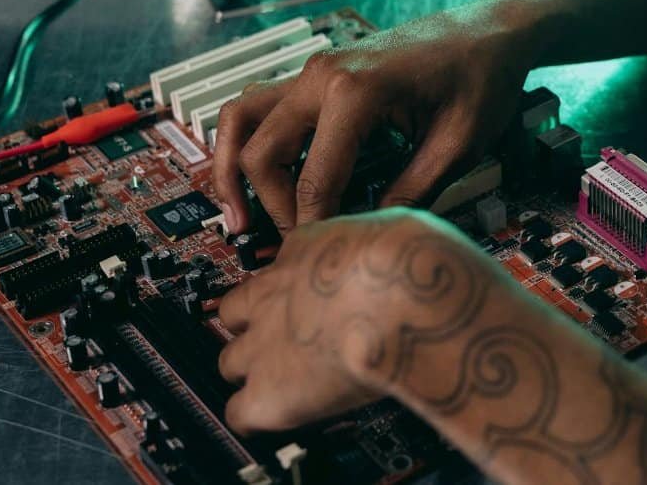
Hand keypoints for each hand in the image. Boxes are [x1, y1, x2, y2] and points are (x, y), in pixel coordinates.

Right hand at [211, 0, 548, 233]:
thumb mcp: (458, 145)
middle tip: (297, 244)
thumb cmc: (481, 79)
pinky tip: (258, 177)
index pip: (315, 179)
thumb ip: (411, 192)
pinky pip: (262, 105)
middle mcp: (322, 75)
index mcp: (357, 92)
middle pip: (262, 151)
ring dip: (234, 168)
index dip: (315, 227)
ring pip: (243, 119)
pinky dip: (249, 140)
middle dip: (273, 206)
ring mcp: (315, 70)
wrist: (490, 32)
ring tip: (239, 217)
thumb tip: (368, 235)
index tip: (323, 257)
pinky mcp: (319, 73)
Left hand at [216, 207, 494, 433]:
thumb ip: (384, 245)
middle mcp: (275, 293)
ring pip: (229, 362)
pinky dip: (256, 417)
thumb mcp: (398, 230)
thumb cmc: (418, 263)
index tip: (316, 298)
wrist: (409, 298)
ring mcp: (263, 343)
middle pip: (234, 312)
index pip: (283, 267)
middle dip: (258, 328)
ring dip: (256, 373)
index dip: (298, 288)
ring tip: (289, 383)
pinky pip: (240, 413)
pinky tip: (285, 415)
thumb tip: (401, 245)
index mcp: (309, 248)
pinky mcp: (267, 393)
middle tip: (293, 342)